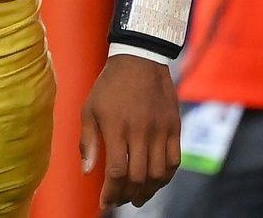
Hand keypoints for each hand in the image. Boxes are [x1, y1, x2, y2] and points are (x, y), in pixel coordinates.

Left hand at [80, 53, 181, 206]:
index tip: (105, 203)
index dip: (111, 192)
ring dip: (148, 191)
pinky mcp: (174, 127)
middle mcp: (141, 131)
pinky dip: (166, 177)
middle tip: (121, 201)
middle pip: (139, 177)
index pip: (117, 172)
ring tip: (137, 196)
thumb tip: (87, 172)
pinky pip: (175, 161)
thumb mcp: (89, 109)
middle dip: (128, 195)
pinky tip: (155, 181)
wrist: (139, 59)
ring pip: (158, 173)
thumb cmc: (109, 85)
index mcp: (116, 127)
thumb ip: (89, 142)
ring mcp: (160, 130)